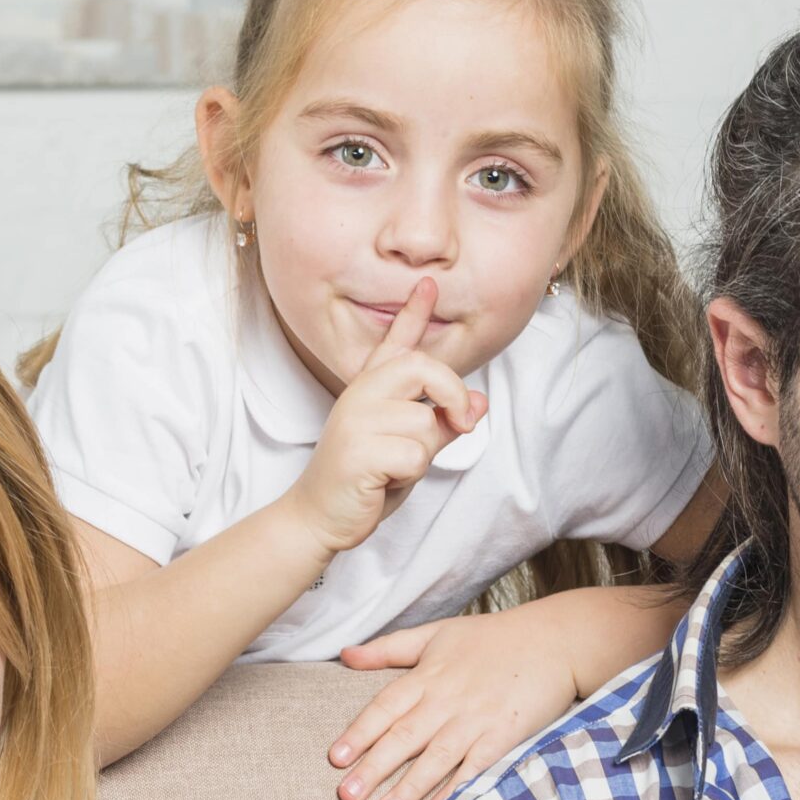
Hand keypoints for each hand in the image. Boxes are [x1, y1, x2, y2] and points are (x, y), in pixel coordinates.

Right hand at [286, 280, 485, 561]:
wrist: (321, 516)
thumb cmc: (365, 482)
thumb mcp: (410, 448)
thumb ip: (441, 422)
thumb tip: (478, 401)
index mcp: (371, 389)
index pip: (396, 344)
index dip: (413, 313)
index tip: (428, 284)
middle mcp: (361, 396)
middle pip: (422, 368)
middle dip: (451, 394)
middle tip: (462, 423)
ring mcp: (356, 420)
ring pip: (425, 423)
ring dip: (424, 455)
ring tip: (393, 468)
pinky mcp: (358, 451)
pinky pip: (414, 456)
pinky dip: (411, 475)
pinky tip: (385, 481)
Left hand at [333, 608, 580, 799]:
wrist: (555, 640)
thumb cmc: (493, 638)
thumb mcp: (436, 633)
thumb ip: (389, 649)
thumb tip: (345, 655)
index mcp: (427, 676)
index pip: (385, 707)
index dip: (359, 734)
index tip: (336, 759)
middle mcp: (447, 700)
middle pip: (404, 737)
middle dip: (374, 768)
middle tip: (347, 796)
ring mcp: (477, 719)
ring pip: (436, 757)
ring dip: (410, 787)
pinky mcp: (505, 734)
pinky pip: (476, 766)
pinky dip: (456, 787)